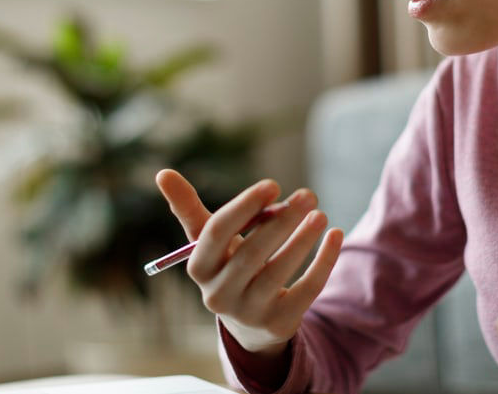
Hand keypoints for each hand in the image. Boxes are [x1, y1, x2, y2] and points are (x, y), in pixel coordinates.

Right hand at [155, 169, 343, 356]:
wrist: (249, 322)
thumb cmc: (228, 265)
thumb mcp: (209, 240)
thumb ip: (188, 208)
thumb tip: (162, 172)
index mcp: (198, 268)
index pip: (215, 234)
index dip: (243, 207)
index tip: (272, 184)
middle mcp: (218, 295)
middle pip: (250, 254)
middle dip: (281, 221)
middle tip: (308, 195)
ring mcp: (249, 313)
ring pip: (279, 272)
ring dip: (303, 239)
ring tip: (319, 214)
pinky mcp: (279, 324)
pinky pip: (306, 290)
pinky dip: (324, 261)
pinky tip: (335, 235)